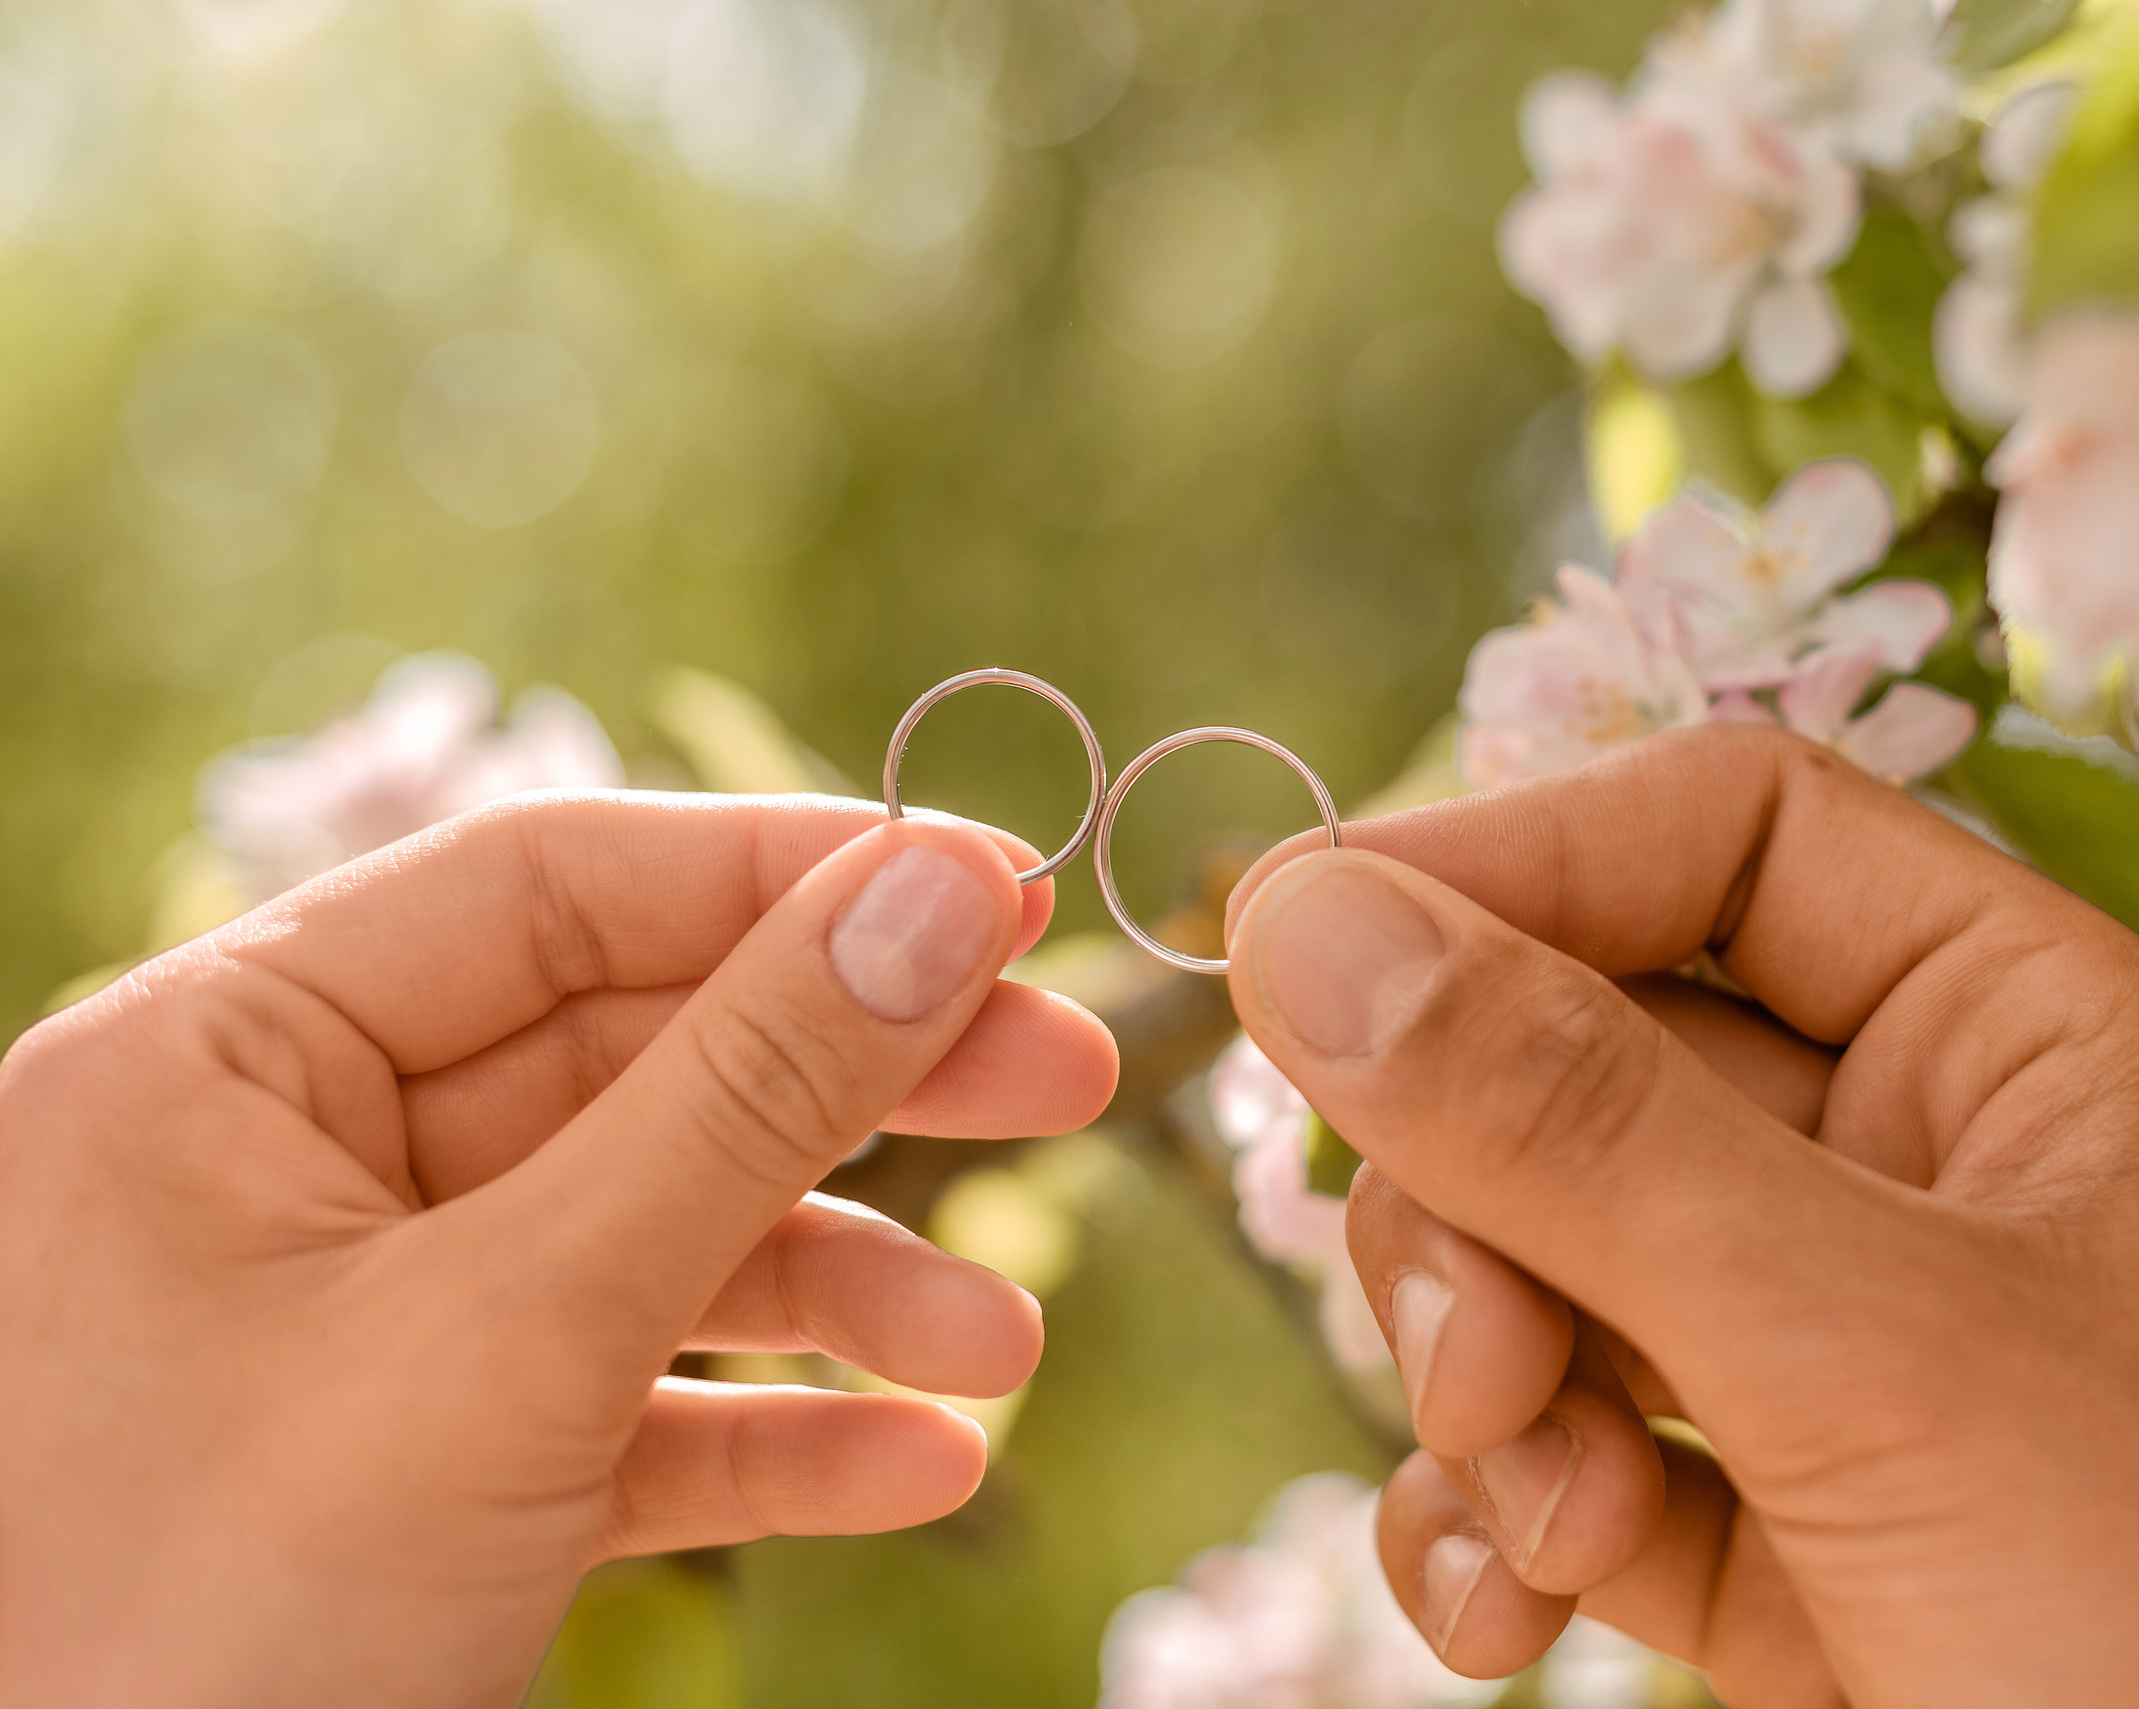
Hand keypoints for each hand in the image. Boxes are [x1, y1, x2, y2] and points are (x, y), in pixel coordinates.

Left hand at [0, 795, 1117, 1706]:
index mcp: (216, 1065)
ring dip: (840, 1292)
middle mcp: (278, 1171)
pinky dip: (768, 1432)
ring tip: (1000, 1348)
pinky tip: (913, 1464)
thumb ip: (739, 1097)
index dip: (786, 875)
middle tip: (1062, 1077)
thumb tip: (935, 894)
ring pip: (643, 1240)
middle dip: (855, 1086)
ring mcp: (347, 1331)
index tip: (996, 888)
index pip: (549, 889)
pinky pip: (617, 1409)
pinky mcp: (411, 1479)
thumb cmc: (211, 1634)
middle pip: (628, 1058)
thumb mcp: (512, 1334)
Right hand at [1223, 727, 2138, 1706]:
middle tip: (1475, 1351)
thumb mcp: (1862, 1346)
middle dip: (1484, 1205)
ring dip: (1488, 1387)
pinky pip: (1561, 1446)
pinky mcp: (1774, 1523)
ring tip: (1550, 1522)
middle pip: (1585, 1058)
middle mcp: (1920, 1168)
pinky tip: (1509, 1617)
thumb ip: (1573, 1126)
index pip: (1722, 838)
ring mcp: (1838, 1352)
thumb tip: (1303, 925)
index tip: (1305, 947)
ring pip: (1543, 1259)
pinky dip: (1495, 1521)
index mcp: (2019, 1037)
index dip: (1514, 864)